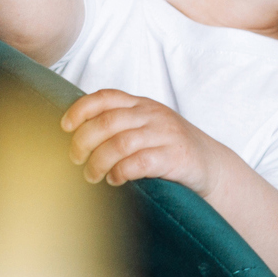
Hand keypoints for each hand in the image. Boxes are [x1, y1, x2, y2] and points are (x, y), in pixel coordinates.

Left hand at [62, 89, 223, 196]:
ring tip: (91, 175)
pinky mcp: (176, 157)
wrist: (213, 166)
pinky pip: (141, 163)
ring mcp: (165, 134)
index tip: (64, 126)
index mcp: (141, 104)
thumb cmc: (169, 148)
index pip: (105, 97)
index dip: (81, 109)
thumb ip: (119, 125)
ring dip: (99, 161)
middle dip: (84, 140)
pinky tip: (115, 180)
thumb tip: (76, 134)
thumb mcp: (145, 127)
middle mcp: (152, 115)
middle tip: (74, 158)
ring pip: (121, 143)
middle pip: (108, 121)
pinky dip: (121, 172)